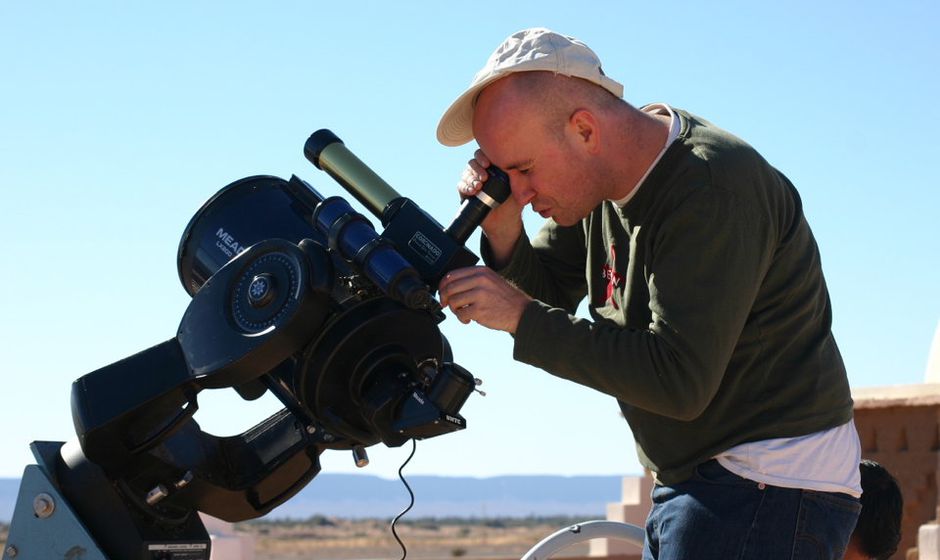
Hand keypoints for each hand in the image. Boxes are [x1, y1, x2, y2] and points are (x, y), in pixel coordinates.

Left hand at [438, 266, 531, 333]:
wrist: (522, 312)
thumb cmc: (506, 298)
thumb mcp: (491, 280)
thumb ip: (472, 280)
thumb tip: (449, 286)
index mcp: (481, 271)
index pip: (452, 275)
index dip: (442, 285)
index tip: (442, 293)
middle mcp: (480, 280)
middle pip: (450, 288)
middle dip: (445, 298)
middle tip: (447, 305)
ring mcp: (480, 295)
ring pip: (453, 301)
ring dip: (454, 310)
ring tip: (463, 312)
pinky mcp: (480, 310)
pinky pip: (461, 314)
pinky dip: (462, 319)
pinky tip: (469, 319)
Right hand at [456, 149, 523, 264]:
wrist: (504, 222)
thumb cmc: (513, 202)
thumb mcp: (518, 187)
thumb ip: (517, 175)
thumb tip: (513, 165)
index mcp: (493, 167)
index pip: (484, 154)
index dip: (483, 156)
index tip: (488, 164)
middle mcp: (481, 172)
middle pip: (473, 162)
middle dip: (477, 168)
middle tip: (484, 177)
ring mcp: (473, 182)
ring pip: (466, 173)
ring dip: (471, 178)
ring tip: (479, 187)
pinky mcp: (466, 193)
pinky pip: (461, 185)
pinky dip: (465, 187)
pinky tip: (472, 191)